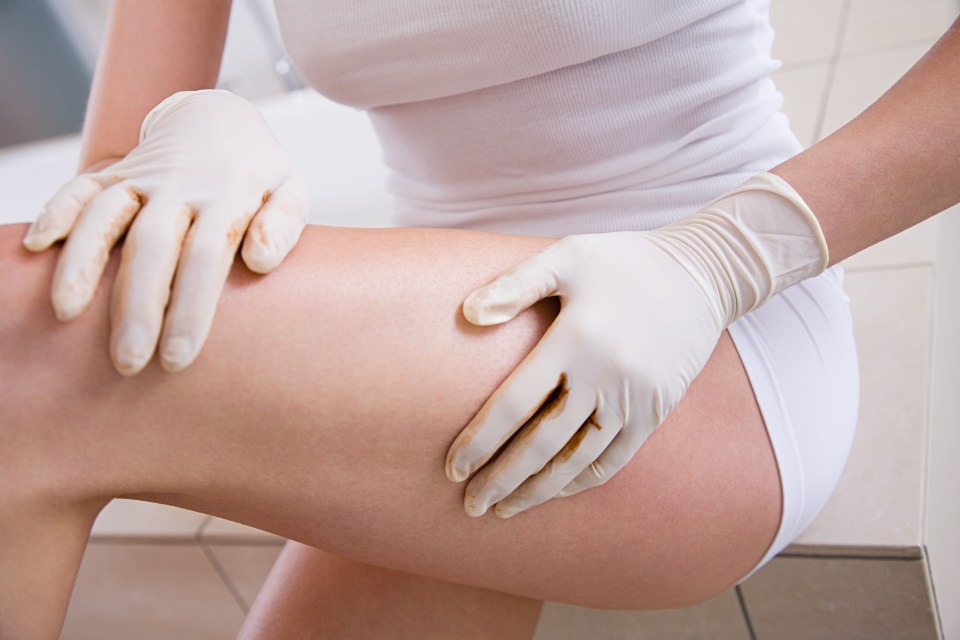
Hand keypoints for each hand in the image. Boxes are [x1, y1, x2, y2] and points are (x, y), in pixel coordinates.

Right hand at [22, 90, 309, 374]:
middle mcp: (181, 185)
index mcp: (229, 195)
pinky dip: (55, 212)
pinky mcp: (113, 172)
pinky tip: (35, 247)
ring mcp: (143, 176)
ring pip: (105, 215)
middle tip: (128, 362)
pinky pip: (78, 188)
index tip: (177, 359)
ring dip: (82, 262)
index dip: (190, 309)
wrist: (219, 118)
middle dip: (137, 306)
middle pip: (152, 246)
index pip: (206, 257)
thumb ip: (285, 222)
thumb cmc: (260, 173)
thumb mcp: (292, 188)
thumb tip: (262, 261)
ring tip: (66, 313)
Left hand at [445, 173, 828, 517]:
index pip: (516, 402)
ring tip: (504, 509)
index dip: (481, 440)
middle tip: (469, 506)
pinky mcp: (657, 411)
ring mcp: (634, 398)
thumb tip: (467, 314)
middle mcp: (605, 375)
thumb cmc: (622, 262)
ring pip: (578, 460)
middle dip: (502, 479)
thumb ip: (516, 285)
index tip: (453, 468)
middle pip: (542, 442)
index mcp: (575, 338)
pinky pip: (615, 458)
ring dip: (538, 490)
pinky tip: (555, 492)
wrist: (701, 274)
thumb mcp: (568, 257)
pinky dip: (581, 481)